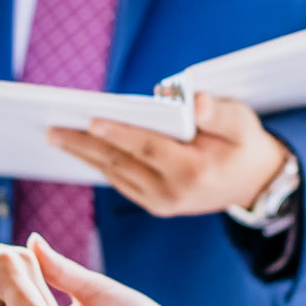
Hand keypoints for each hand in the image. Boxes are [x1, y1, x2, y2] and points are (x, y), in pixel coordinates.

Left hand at [46, 93, 289, 218]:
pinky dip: (98, 163)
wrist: (253, 184)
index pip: (148, 149)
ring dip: (84, 155)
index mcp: (194, 171)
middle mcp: (172, 192)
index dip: (119, 134)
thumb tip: (195, 101)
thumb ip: (218, 113)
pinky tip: (78, 147)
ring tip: (56, 135)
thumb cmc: (243, 143)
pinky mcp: (154, 205)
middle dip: (85, 145)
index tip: (91, 119)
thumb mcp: (242, 122)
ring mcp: (161, 203)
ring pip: (115, 174)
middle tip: (52, 129)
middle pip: (121, 163)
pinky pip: (120, 180)